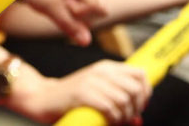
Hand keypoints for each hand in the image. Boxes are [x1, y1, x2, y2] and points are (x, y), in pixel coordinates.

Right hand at [6, 60, 149, 124]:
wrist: (43, 99)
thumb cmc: (71, 101)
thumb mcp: (98, 95)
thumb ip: (118, 103)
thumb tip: (138, 119)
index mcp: (106, 68)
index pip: (141, 74)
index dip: (146, 93)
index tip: (140, 106)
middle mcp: (101, 71)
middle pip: (136, 88)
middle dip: (136, 108)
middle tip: (126, 118)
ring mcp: (91, 81)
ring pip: (125, 99)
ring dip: (124, 116)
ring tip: (114, 121)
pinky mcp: (83, 93)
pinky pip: (110, 107)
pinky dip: (112, 119)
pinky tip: (106, 121)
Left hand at [19, 0, 107, 45]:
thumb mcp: (49, 7)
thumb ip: (69, 24)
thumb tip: (86, 42)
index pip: (99, 7)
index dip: (81, 12)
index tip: (63, 3)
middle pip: (101, 9)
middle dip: (81, 13)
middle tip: (61, 2)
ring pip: (96, 10)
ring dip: (78, 12)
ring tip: (60, 0)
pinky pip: (90, 6)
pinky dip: (77, 8)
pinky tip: (64, 1)